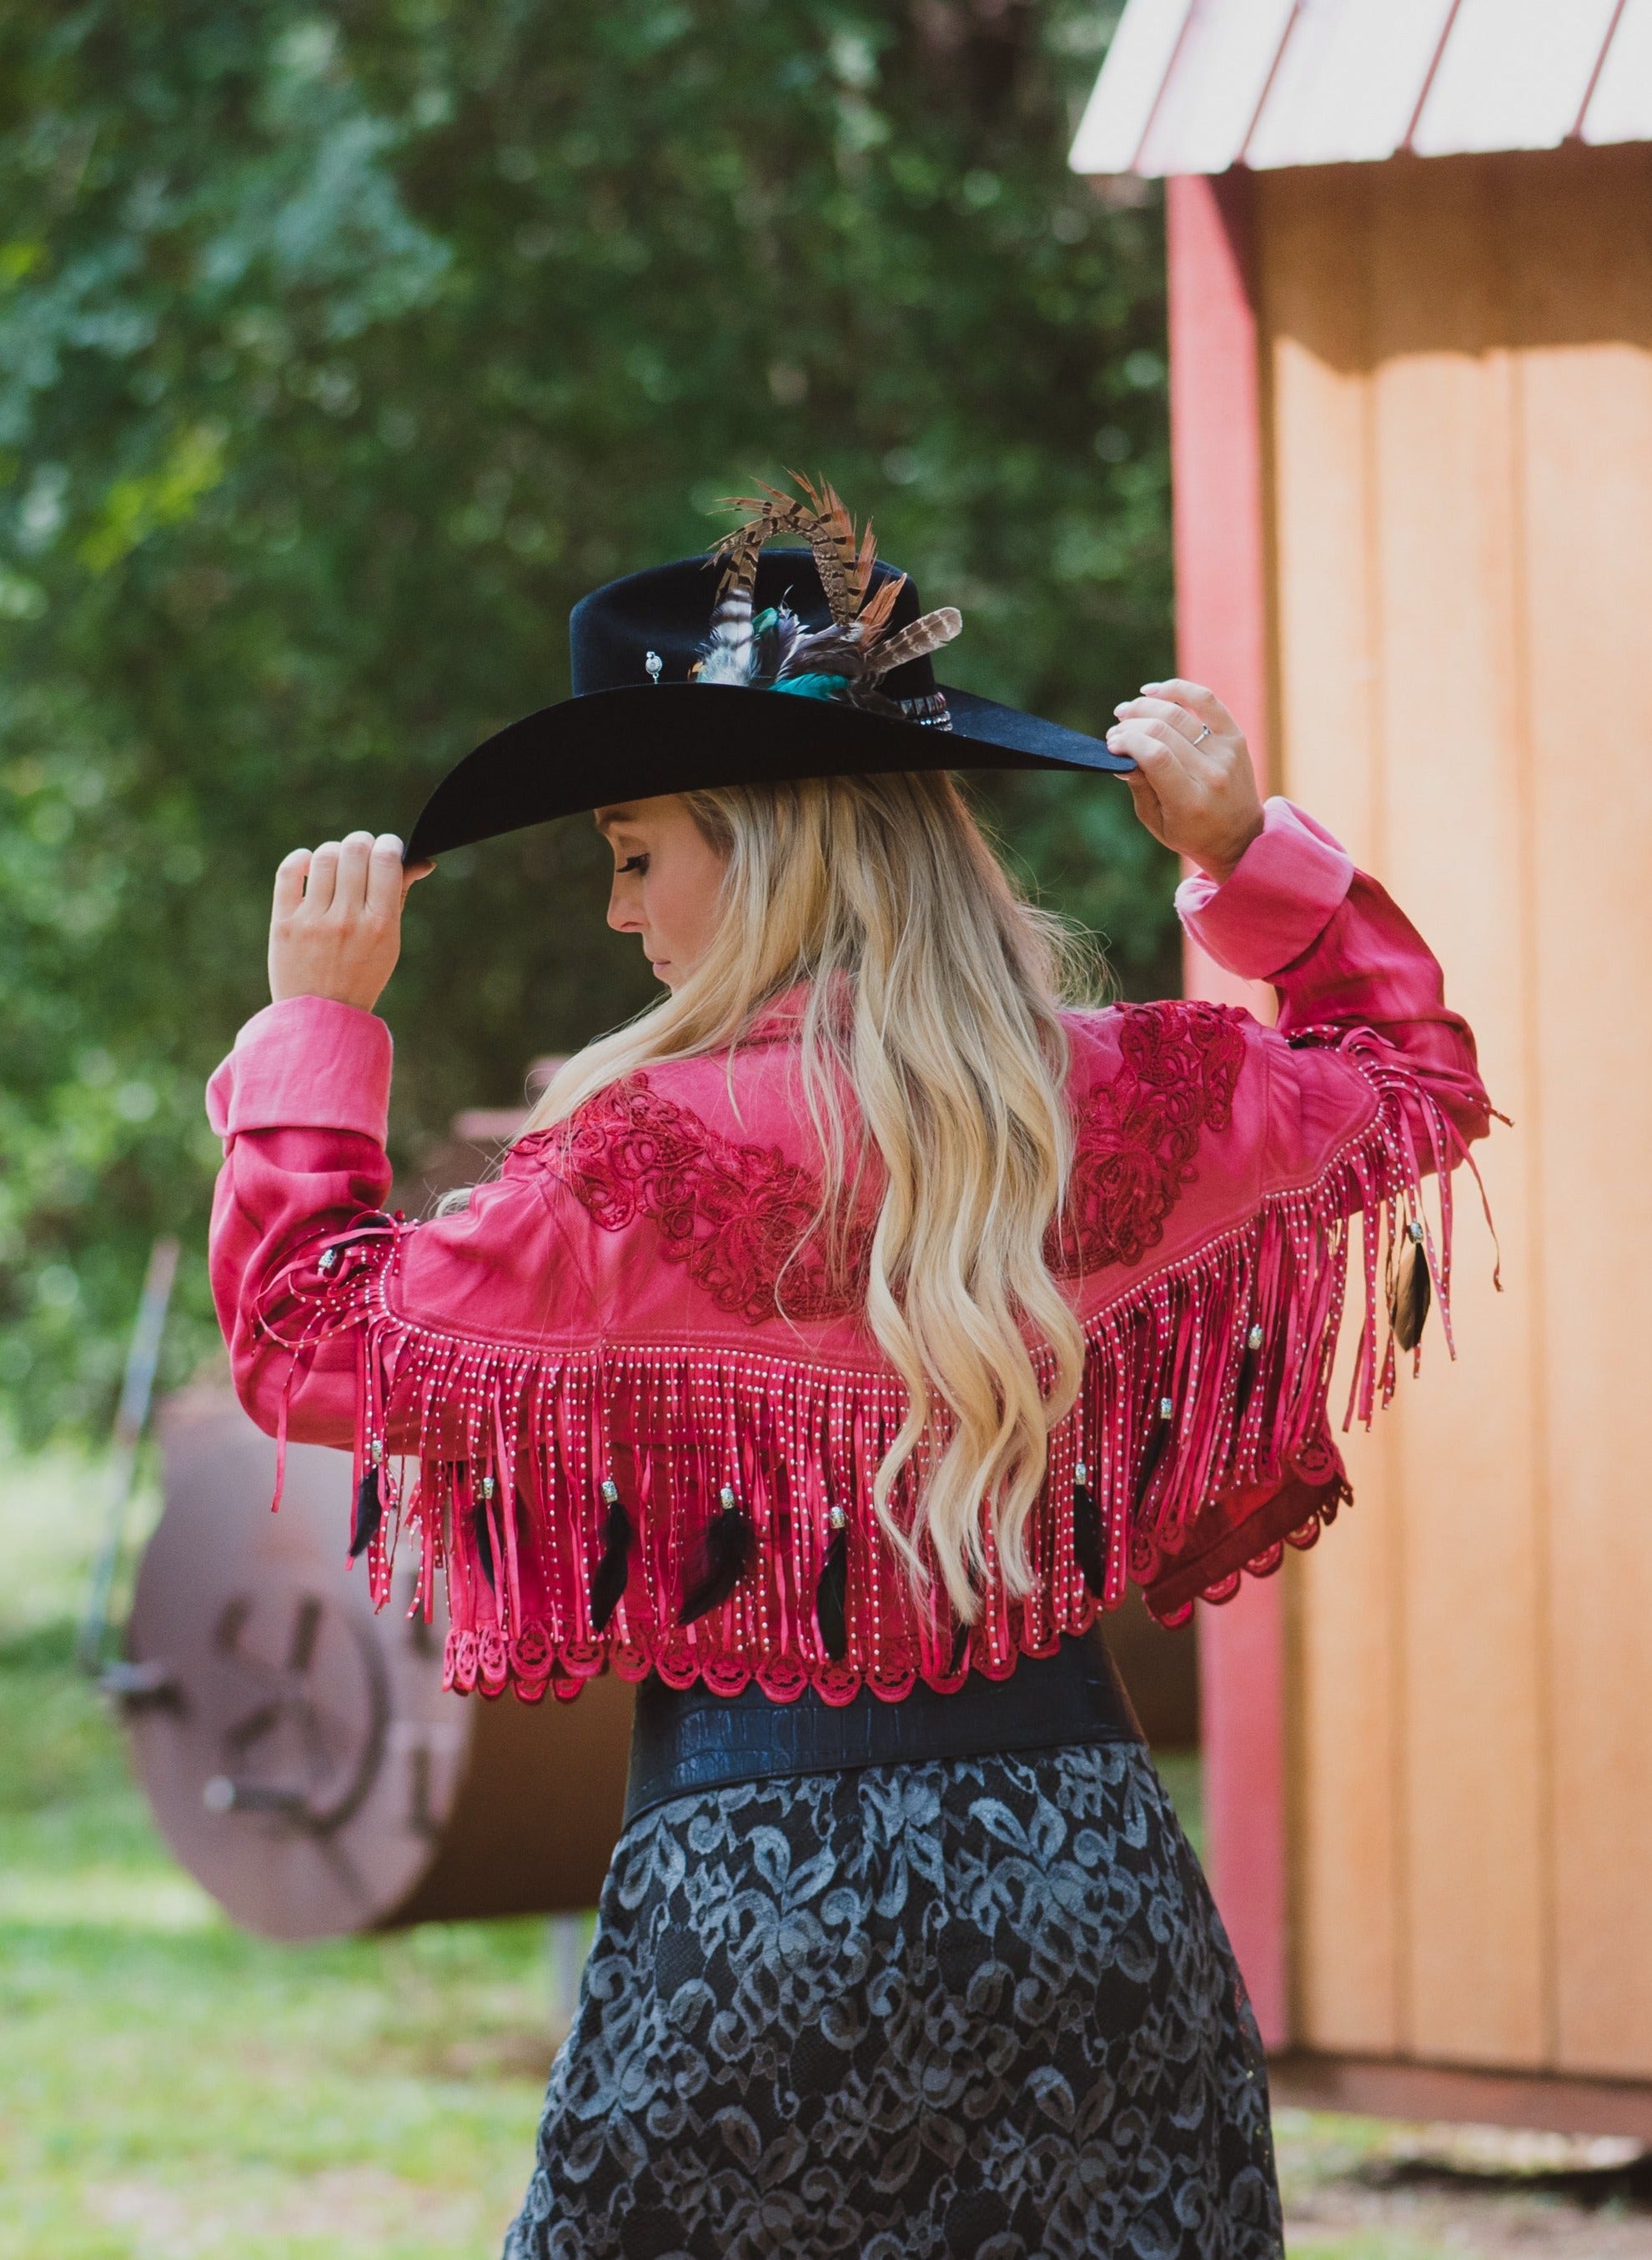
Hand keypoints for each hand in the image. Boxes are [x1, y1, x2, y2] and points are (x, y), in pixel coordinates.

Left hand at [268, 831, 432, 1010]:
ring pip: (324, 857)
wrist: (322, 1017)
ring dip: (335, 851)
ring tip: (338, 863)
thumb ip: (399, 896)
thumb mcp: (389, 942)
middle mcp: (346, 920)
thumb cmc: (362, 975)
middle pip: (354, 851)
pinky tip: (310, 865)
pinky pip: (289, 872)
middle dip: (363, 842)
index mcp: (380, 925)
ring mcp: (313, 921)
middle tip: (363, 851)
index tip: (388, 848)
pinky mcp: (284, 923)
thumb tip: (419, 861)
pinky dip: (301, 859)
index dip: (389, 844)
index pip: (386, 860)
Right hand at [1106, 680, 1264, 882]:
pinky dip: (1177, 689)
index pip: (1156, 756)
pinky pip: (1206, 700)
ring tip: (1125, 712)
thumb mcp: (1156, 822)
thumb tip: (1120, 753)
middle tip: (1114, 731)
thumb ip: (1139, 786)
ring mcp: (1226, 752)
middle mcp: (1212, 774)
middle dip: (1130, 725)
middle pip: (1163, 732)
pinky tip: (1152, 692)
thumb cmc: (1191, 832)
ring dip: (1144, 708)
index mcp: (1190, 801)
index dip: (1128, 743)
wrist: (1240, 835)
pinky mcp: (1234, 737)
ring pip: (1178, 713)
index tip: (1111, 744)